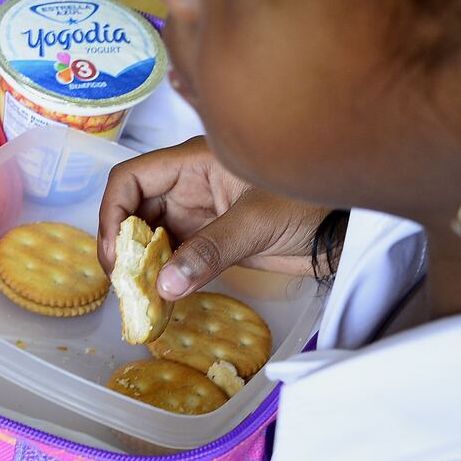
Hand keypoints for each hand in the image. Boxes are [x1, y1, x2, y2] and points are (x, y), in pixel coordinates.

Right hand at [98, 136, 333, 298]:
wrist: (347, 230)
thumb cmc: (312, 203)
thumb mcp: (258, 222)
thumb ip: (211, 251)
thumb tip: (165, 285)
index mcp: (193, 162)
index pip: (131, 178)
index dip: (113, 212)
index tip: (114, 251)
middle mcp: (189, 186)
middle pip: (134, 210)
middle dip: (123, 245)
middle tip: (123, 282)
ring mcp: (199, 214)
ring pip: (151, 237)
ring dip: (141, 266)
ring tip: (138, 295)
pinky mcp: (211, 241)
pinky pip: (174, 258)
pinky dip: (163, 277)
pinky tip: (160, 297)